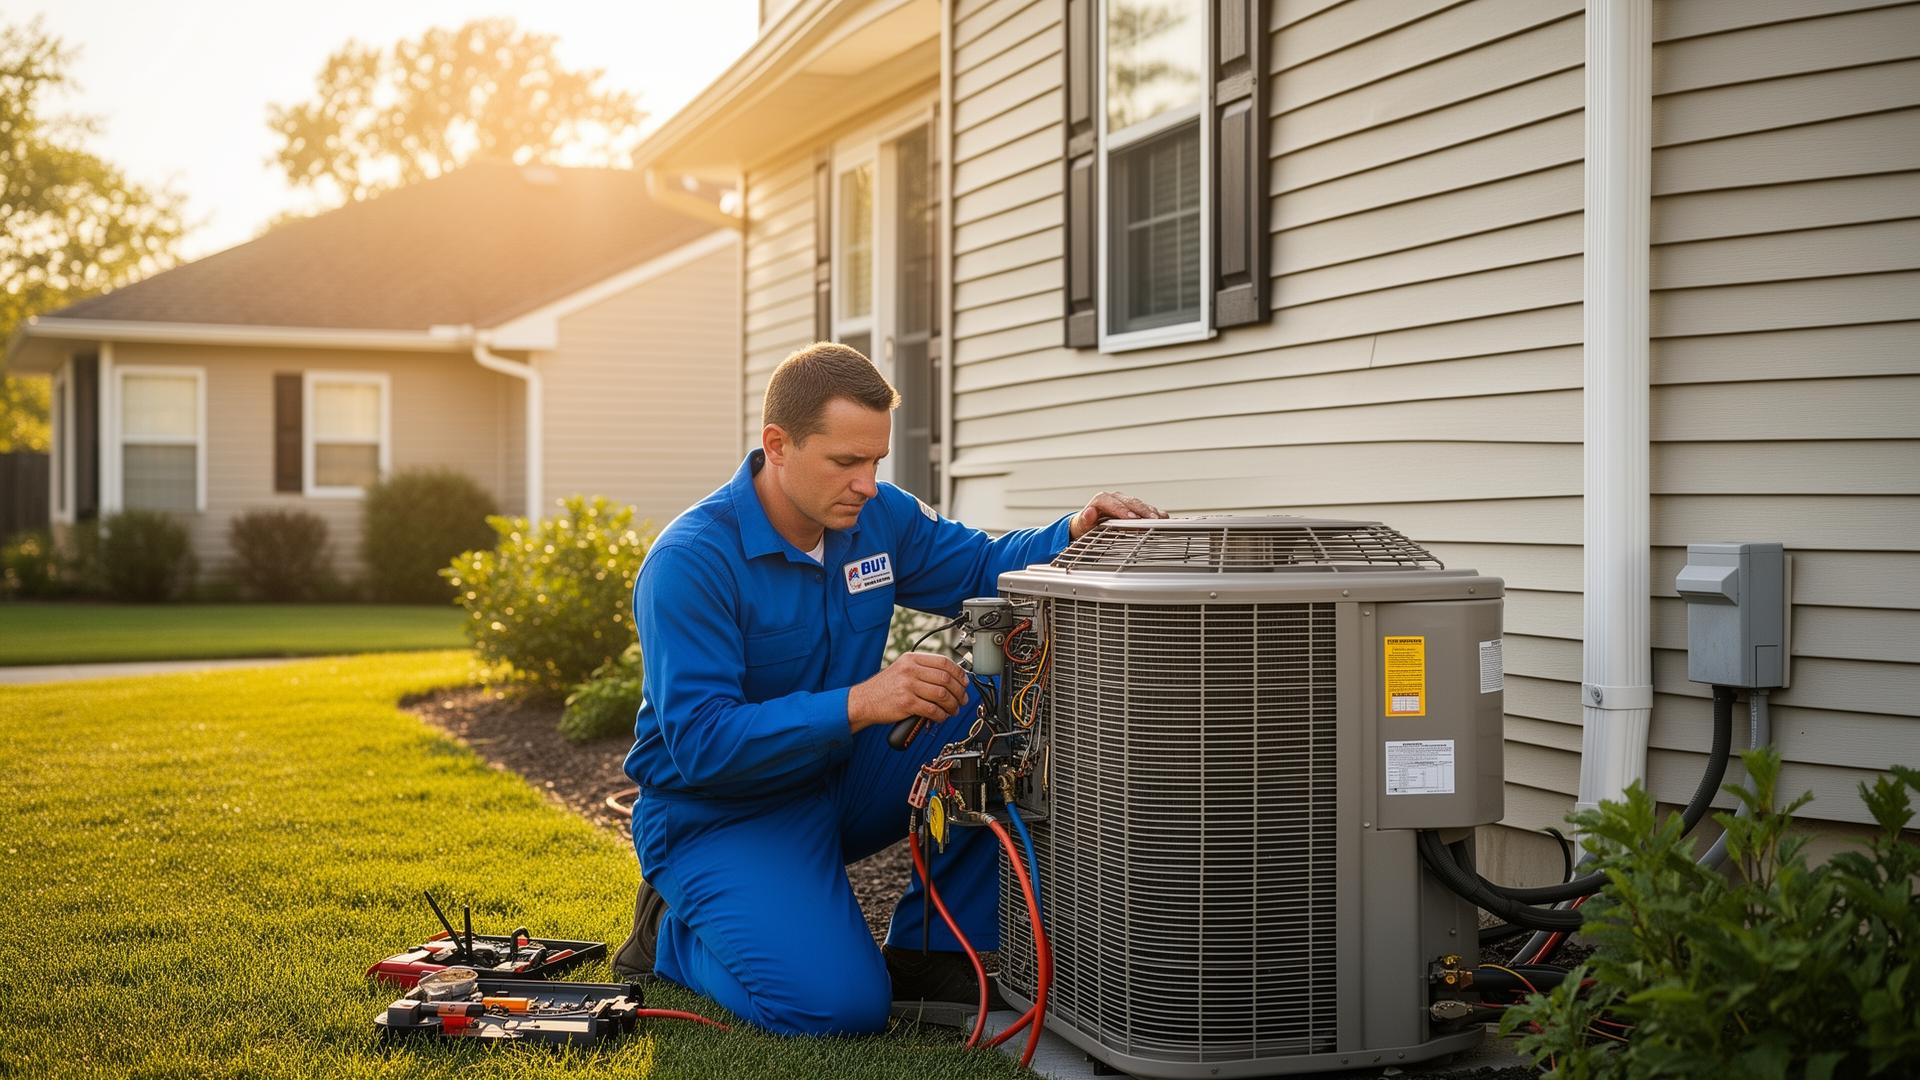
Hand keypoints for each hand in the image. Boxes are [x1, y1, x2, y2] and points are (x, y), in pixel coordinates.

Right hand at [848, 651, 969, 732]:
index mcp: (911, 659)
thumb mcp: (902, 670)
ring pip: (942, 694)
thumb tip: (950, 678)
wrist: (864, 701)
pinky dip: (941, 715)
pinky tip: (941, 717)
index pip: (944, 662)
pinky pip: (932, 709)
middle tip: (962, 700)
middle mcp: (910, 670)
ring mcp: (908, 686)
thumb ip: (923, 670)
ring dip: (952, 705)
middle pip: (946, 678)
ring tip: (953, 710)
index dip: (959, 673)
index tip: (964, 682)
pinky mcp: (906, 703)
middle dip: (959, 691)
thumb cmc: (885, 688)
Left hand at [1070, 490, 1166, 539]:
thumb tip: (1089, 512)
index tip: (1130, 518)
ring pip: (1141, 505)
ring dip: (1150, 513)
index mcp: (1102, 499)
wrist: (1091, 527)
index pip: (1112, 501)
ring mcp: (1128, 503)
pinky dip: (1156, 514)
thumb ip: (1084, 519)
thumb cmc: (1085, 526)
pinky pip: (1149, 509)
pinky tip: (1163, 520)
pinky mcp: (1137, 509)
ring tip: (1158, 521)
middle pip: (1130, 502)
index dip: (1122, 509)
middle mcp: (1116, 498)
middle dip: (1141, 511)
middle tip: (1150, 520)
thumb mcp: (1081, 525)